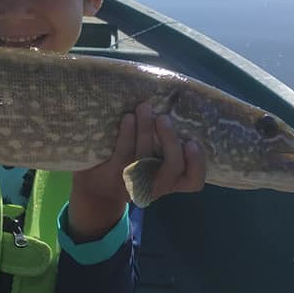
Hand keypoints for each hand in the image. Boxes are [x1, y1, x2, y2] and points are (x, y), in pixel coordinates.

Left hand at [69, 102, 205, 241]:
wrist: (96, 187)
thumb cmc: (134, 164)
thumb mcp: (154, 159)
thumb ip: (166, 142)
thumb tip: (174, 104)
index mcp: (171, 182)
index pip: (193, 181)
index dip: (197, 163)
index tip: (192, 142)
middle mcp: (156, 186)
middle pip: (172, 168)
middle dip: (170, 141)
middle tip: (164, 118)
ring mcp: (135, 182)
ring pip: (145, 158)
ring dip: (145, 130)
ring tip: (144, 108)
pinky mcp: (114, 175)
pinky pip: (123, 153)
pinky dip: (127, 133)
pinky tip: (128, 117)